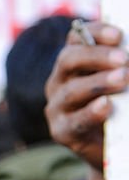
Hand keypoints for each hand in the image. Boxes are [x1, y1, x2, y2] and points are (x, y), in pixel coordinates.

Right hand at [45, 21, 127, 171]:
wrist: (114, 147)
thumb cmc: (121, 107)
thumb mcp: (121, 82)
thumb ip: (124, 68)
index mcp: (74, 63)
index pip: (76, 38)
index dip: (94, 32)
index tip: (118, 35)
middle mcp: (60, 81)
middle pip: (68, 60)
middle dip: (96, 56)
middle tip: (124, 59)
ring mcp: (57, 107)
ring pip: (71, 90)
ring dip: (98, 83)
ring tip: (123, 79)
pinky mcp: (62, 131)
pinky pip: (75, 121)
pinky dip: (91, 113)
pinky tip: (107, 106)